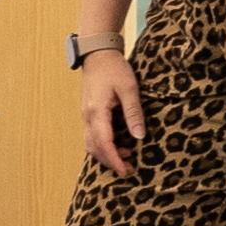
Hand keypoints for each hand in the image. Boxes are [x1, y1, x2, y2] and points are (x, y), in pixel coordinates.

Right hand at [78, 48, 145, 178]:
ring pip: (91, 144)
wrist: (97, 54)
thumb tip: (139, 136)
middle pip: (94, 148)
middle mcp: (88, 117)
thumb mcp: (129, 89)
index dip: (114, 160)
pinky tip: (118, 145)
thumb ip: (133, 113)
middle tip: (128, 170)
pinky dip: (103, 146)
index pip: (103, 143)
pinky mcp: (89, 114)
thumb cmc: (113, 69)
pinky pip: (92, 136)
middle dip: (110, 162)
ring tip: (125, 158)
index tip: (125, 170)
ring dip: (106, 155)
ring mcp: (86, 116)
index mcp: (97, 112)